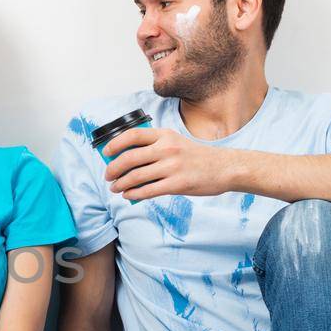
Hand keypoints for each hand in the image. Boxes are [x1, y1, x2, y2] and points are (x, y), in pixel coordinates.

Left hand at [104, 127, 234, 200]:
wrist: (225, 168)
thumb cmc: (196, 156)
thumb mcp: (176, 142)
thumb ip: (154, 147)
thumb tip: (126, 159)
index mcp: (165, 135)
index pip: (133, 135)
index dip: (115, 144)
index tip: (106, 153)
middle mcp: (167, 149)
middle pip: (129, 158)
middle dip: (113, 169)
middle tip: (108, 176)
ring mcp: (172, 167)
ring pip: (136, 176)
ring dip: (120, 184)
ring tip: (115, 188)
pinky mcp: (177, 184)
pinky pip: (148, 190)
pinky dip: (133, 194)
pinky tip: (128, 195)